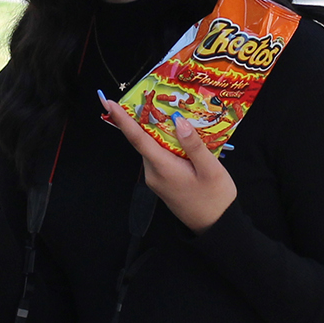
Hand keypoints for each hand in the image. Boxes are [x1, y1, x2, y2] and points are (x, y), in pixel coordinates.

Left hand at [98, 94, 237, 232]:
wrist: (215, 226)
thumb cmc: (215, 198)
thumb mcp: (210, 169)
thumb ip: (193, 144)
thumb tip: (178, 121)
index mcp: (163, 168)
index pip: (138, 139)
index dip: (123, 120)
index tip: (109, 103)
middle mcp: (153, 173)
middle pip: (143, 140)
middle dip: (143, 119)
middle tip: (149, 96)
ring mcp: (156, 179)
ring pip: (151, 148)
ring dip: (156, 131)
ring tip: (168, 112)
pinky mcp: (161, 182)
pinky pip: (158, 156)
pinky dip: (163, 143)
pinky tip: (177, 136)